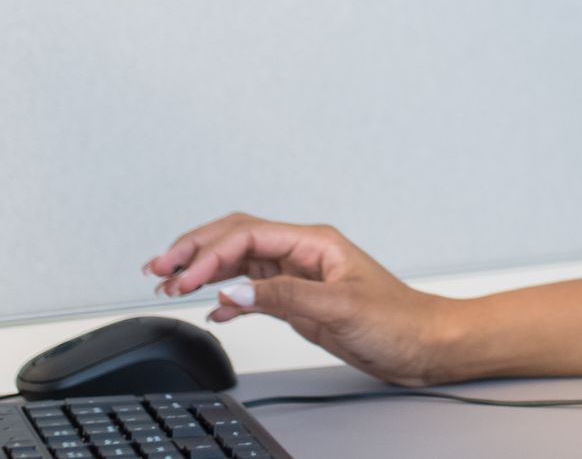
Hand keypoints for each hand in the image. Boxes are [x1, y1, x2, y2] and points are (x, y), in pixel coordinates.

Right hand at [144, 213, 459, 385]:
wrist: (424, 345)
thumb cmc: (399, 319)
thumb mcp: (341, 306)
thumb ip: (285, 296)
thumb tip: (235, 292)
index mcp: (314, 242)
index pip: (247, 236)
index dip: (209, 254)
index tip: (183, 278)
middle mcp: (302, 252)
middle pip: (235, 239)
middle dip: (194, 250)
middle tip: (158, 269)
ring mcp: (299, 276)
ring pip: (239, 263)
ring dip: (204, 271)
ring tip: (170, 284)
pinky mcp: (299, 300)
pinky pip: (252, 290)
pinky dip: (227, 296)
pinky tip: (212, 308)